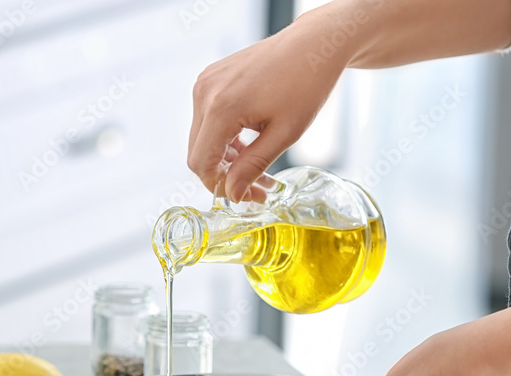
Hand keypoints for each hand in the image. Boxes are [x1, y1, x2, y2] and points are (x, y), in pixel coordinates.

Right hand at [188, 5, 351, 202]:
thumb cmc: (306, 83)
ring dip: (225, 158)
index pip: (201, 163)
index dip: (219, 186)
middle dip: (223, 175)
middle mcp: (205, 93)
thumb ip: (253, 166)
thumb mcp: (285, 134)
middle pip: (198, 152)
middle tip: (255, 188)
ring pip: (202, 138)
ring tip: (257, 167)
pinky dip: (224, 137)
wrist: (312, 44)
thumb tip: (233, 193)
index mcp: (221, 107)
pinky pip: (208, 119)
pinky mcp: (211, 79)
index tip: (245, 196)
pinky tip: (249, 143)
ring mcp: (205, 83)